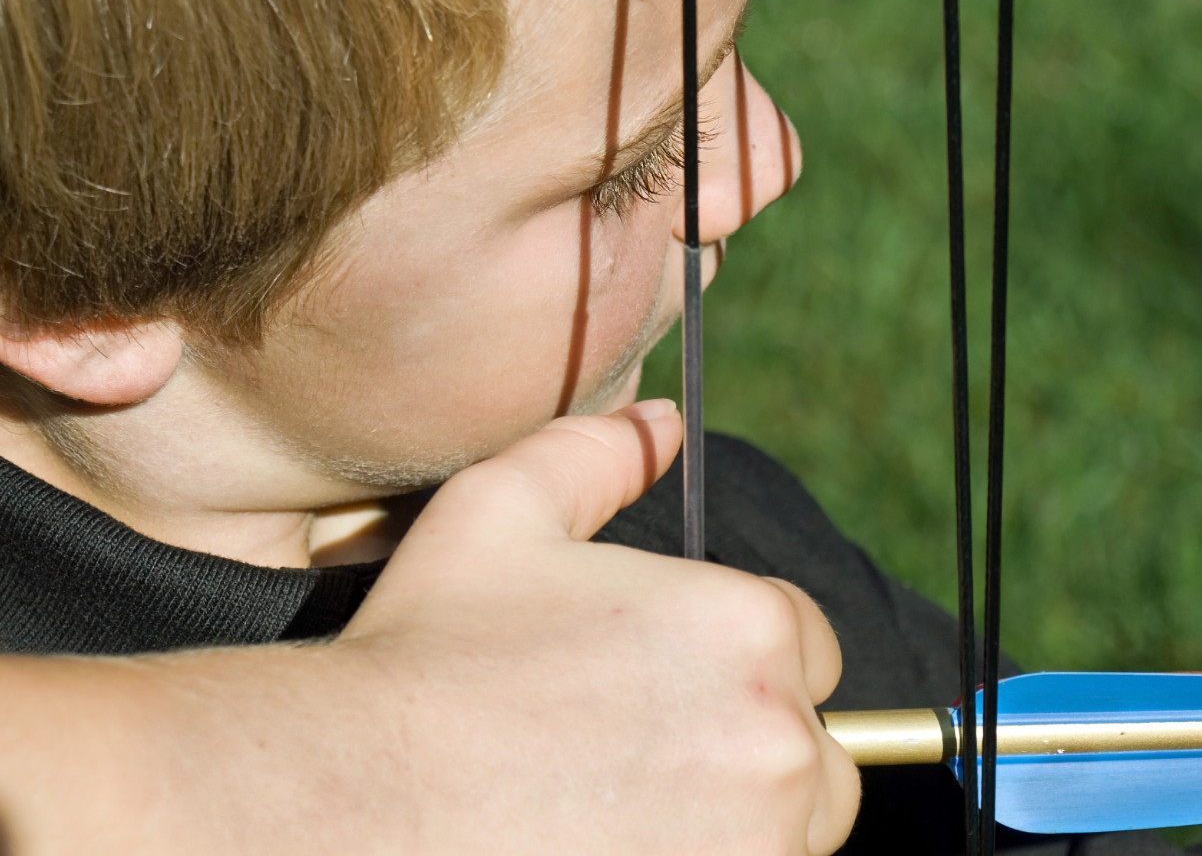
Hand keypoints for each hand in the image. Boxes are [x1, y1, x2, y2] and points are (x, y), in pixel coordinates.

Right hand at [335, 399, 860, 852]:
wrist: (351, 800)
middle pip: (818, 752)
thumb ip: (598, 454)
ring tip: (632, 811)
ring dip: (739, 824)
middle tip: (648, 757)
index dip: (737, 661)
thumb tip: (664, 420)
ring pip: (791, 834)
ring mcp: (756, 847)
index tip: (662, 687)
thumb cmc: (426, 652)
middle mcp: (779, 742)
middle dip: (754, 749)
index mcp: (749, 628)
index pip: (807, 644)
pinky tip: (620, 849)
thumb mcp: (501, 511)